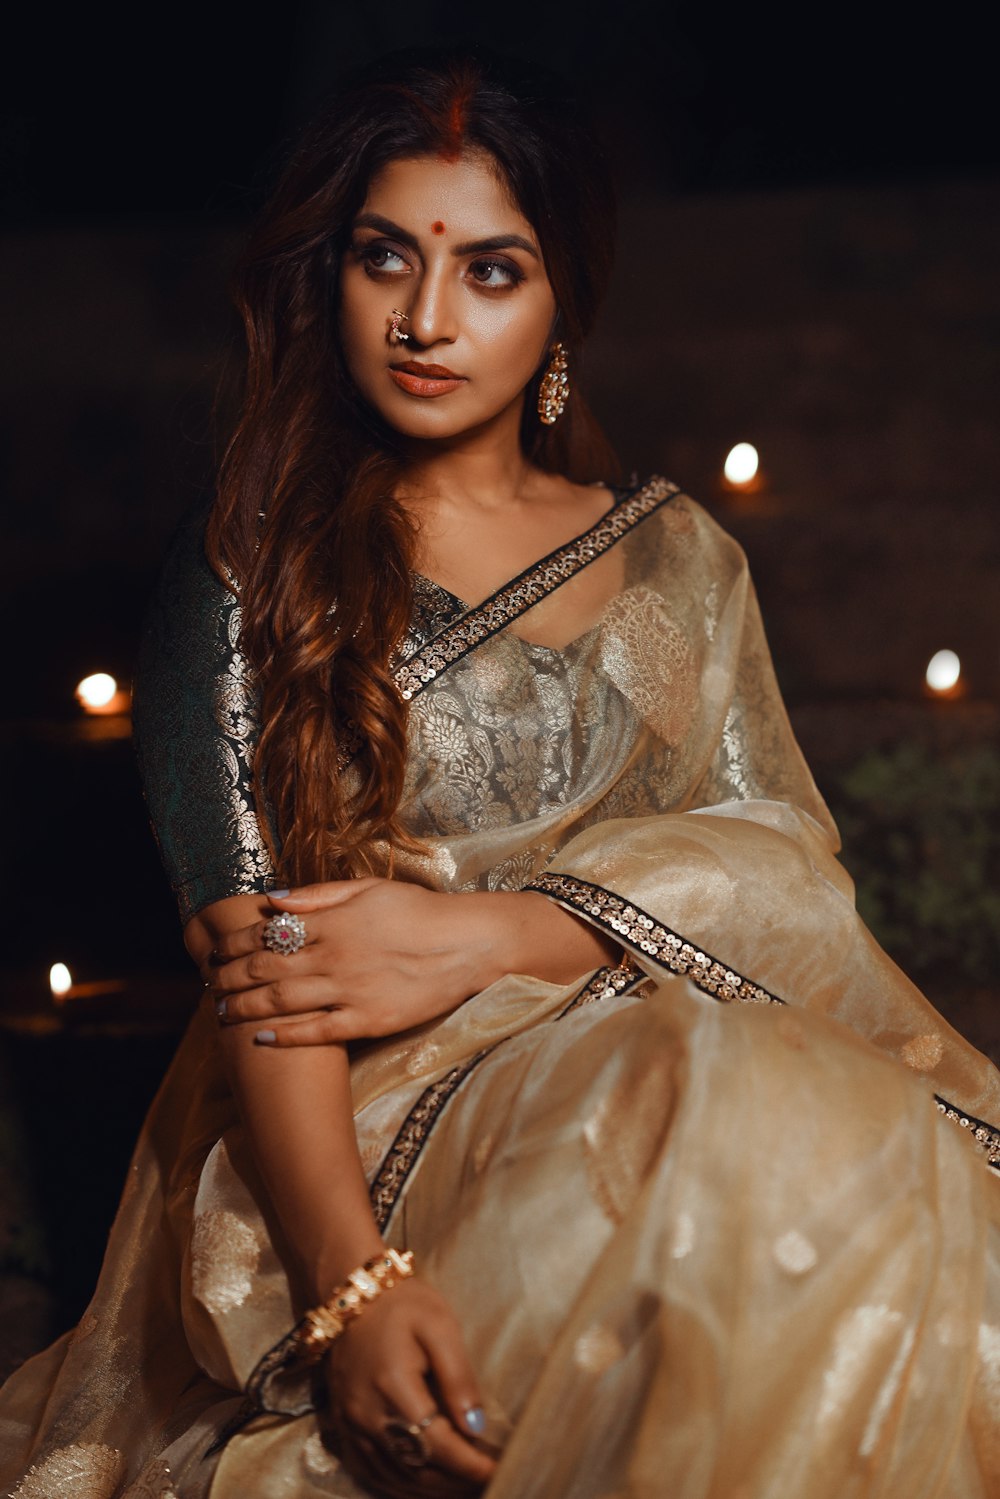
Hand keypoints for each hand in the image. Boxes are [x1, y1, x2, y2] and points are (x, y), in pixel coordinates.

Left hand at [210, 879, 503, 1045]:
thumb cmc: (419, 912)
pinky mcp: (368, 1020)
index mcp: (334, 921)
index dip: (234, 944)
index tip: (216, 950)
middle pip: (266, 970)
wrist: (468, 945)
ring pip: (282, 1002)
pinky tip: (261, 1037)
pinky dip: (285, 1036)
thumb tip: (271, 900)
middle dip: (229, 978)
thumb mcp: (369, 888)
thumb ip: (318, 895)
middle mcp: (335, 956)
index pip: (268, 934)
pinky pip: (317, 1032)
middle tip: (207, 984)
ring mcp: (351, 991)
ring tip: (222, 1012)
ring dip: (245, 1008)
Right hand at [324, 1277, 496, 1495]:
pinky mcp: (342, 1425)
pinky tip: (424, 1484)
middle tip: (488, 1481)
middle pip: (416, 1469)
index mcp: (394, 1386)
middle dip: (455, 1482)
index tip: (499, 1471)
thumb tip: (476, 1426)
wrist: (354, 1294)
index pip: (436, 1444)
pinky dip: (400, 1486)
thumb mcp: (440, 1326)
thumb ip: (459, 1377)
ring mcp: (350, 1423)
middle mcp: (367, 1413)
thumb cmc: (403, 1305)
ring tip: (465, 1486)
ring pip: (394, 1477)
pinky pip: (369, 1472)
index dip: (469, 1465)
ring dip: (431, 1489)